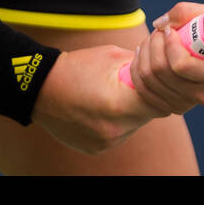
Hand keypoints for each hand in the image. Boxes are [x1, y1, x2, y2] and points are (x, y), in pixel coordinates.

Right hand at [30, 44, 167, 154]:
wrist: (39, 88)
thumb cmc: (77, 67)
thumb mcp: (113, 56)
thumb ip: (141, 65)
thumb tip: (163, 66)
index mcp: (120, 104)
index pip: (162, 101)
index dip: (163, 87)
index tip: (157, 77)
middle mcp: (115, 129)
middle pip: (148, 115)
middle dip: (146, 99)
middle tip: (134, 84)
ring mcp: (106, 142)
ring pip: (134, 125)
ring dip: (130, 111)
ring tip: (112, 95)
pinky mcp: (96, 148)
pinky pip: (118, 134)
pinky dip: (115, 122)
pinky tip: (100, 107)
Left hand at [126, 2, 203, 115]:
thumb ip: (183, 13)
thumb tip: (159, 25)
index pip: (181, 65)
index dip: (170, 44)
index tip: (171, 30)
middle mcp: (202, 94)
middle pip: (161, 71)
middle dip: (153, 44)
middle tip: (159, 32)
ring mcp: (186, 103)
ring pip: (148, 79)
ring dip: (144, 53)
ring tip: (152, 40)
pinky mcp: (171, 106)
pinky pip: (143, 89)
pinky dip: (137, 69)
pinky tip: (142, 54)